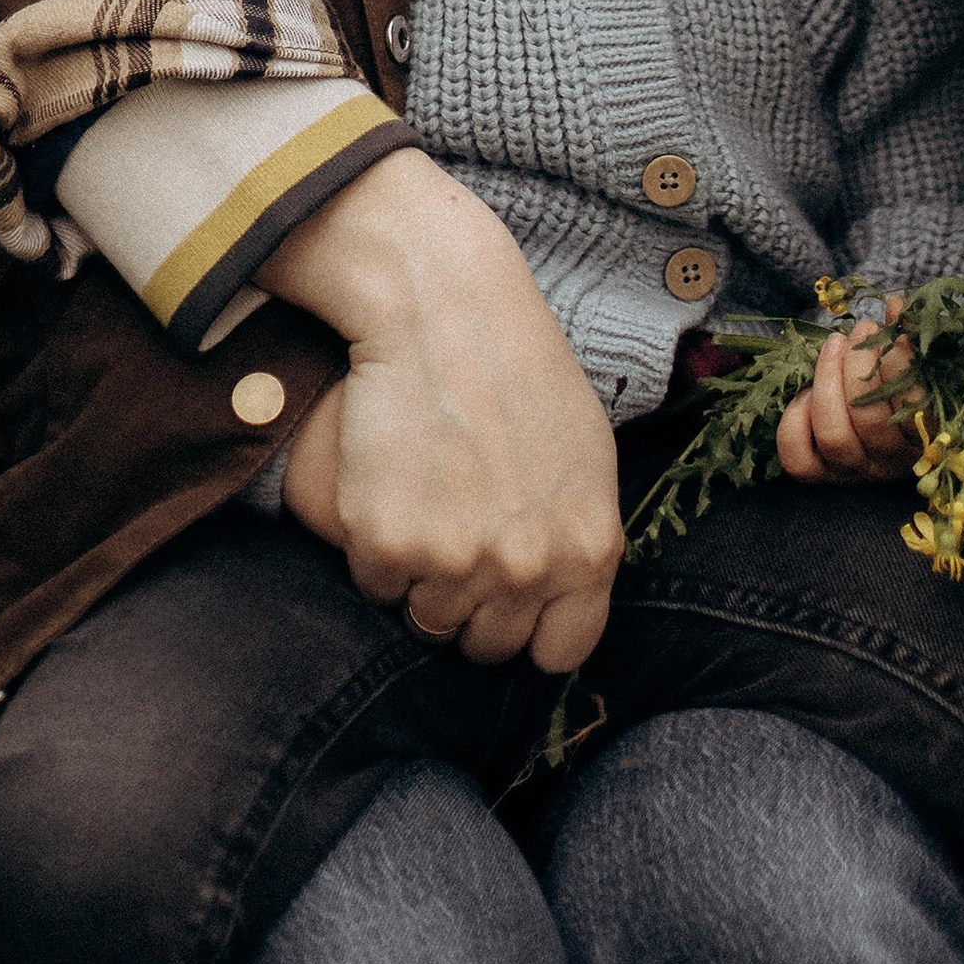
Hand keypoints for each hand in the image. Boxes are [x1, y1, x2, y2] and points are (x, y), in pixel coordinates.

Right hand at [263, 147, 622, 672]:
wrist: (445, 312)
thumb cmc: (518, 373)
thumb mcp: (586, 457)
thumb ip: (581, 539)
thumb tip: (563, 601)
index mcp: (589, 550)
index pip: (560, 652)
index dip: (529, 630)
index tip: (508, 601)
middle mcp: (528, 568)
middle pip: (485, 644)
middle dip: (468, 603)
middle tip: (456, 532)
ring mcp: (458, 561)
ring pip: (425, 617)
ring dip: (419, 577)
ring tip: (427, 497)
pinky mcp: (391, 544)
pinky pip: (376, 584)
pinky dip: (375, 550)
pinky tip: (392, 484)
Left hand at [775, 294, 919, 481]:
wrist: (880, 430)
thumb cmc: (903, 391)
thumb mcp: (915, 368)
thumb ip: (909, 339)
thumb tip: (899, 304)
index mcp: (923, 439)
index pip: (915, 410)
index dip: (902, 366)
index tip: (895, 332)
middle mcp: (888, 462)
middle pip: (870, 419)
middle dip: (859, 364)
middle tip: (862, 329)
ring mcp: (852, 471)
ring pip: (834, 434)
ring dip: (828, 380)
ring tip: (835, 343)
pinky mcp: (818, 474)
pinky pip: (798, 456)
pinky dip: (797, 419)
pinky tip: (805, 392)